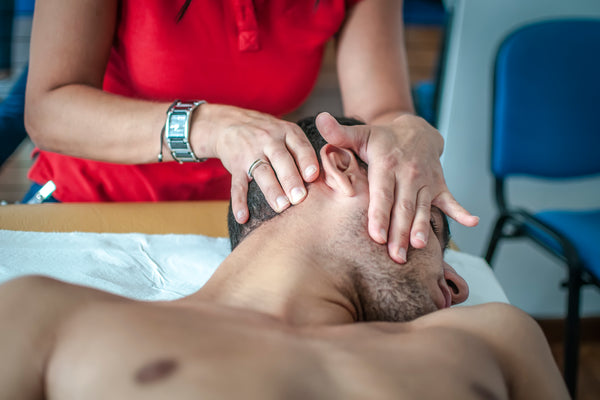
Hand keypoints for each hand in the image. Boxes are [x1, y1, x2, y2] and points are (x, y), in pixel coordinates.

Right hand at [197, 104, 319, 222]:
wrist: (230, 123)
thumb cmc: (269, 134)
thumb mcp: (286, 133)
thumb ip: (303, 152)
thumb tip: (327, 180)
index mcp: (287, 132)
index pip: (299, 145)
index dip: (306, 160)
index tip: (313, 176)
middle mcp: (268, 140)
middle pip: (280, 159)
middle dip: (290, 178)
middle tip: (299, 198)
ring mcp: (250, 152)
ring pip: (261, 171)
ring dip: (271, 190)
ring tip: (281, 207)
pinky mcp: (235, 165)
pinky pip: (237, 185)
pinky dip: (239, 202)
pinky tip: (244, 217)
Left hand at [316, 112, 478, 262]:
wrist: (415, 130)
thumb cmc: (382, 139)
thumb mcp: (360, 134)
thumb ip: (339, 134)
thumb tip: (321, 119)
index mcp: (387, 164)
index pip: (382, 194)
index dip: (379, 215)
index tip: (376, 236)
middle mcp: (408, 173)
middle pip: (403, 207)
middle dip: (398, 233)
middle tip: (394, 257)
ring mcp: (426, 180)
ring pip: (422, 209)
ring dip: (421, 229)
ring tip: (419, 247)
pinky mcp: (439, 185)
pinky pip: (451, 200)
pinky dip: (462, 211)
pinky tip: (472, 222)